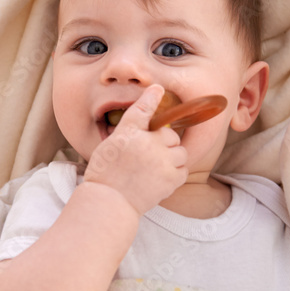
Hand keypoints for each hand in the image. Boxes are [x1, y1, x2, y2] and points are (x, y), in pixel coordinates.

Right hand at [83, 84, 188, 214]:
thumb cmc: (106, 173)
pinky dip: (175, 173)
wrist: (110, 201)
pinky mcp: (171, 179)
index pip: (143, 109)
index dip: (152, 98)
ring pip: (180, 152)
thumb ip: (130, 125)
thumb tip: (145, 106)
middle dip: (164, 143)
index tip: (158, 89)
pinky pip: (183, 170)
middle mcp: (148, 142)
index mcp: (130, 132)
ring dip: (172, 158)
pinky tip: (159, 178)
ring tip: (154, 168)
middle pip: (170, 135)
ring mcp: (162, 161)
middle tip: (147, 156)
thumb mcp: (111, 143)